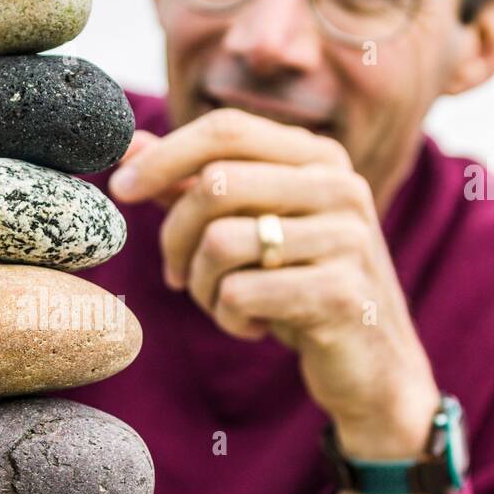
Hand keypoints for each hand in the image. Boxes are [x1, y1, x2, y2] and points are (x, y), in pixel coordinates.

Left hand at [108, 109, 439, 461]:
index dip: (163, 155)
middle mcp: (339, 187)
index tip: (120, 188)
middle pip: (215, 183)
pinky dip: (228, 319)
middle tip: (176, 275)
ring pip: (221, 242)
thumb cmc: (301, 285)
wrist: (373, 364)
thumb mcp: (253, 228)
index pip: (226, 129)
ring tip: (224, 302)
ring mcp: (345, 238)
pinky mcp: (339, 293)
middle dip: (175, 236)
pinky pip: (241, 294)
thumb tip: (132, 145)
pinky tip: (253, 326)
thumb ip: (196, 184)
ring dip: (202, 285)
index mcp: (318, 157)